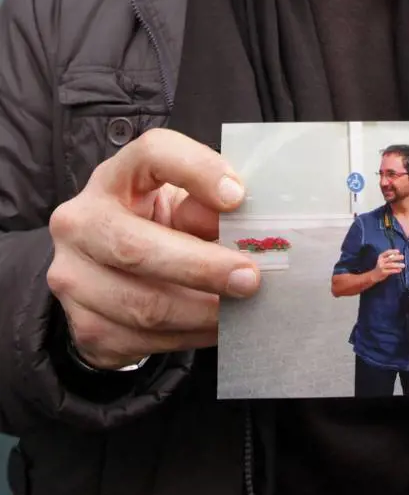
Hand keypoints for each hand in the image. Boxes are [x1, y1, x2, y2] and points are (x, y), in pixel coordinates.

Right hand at [47, 128, 260, 369]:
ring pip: (143, 305)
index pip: (152, 153)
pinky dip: (188, 336)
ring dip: (202, 312)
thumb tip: (238, 219)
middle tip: (250, 278)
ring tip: (240, 308)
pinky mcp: (83, 327)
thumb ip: (208, 206)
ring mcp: (73, 278)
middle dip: (202, 267)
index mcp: (115, 177)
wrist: (112, 273)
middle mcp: (80, 222)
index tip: (237, 196)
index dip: (198, 170)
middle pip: (137, 247)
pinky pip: (142, 341)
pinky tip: (215, 327)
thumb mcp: (185, 204)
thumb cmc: (160, 225)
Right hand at [372, 249, 404, 281]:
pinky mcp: (383, 272)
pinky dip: (396, 270)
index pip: (387, 252)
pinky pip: (390, 271)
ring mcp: (381, 267)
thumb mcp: (383, 260)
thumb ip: (389, 257)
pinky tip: (400, 270)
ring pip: (391, 265)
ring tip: (403, 265)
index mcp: (381, 256)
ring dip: (398, 264)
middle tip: (403, 257)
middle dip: (397, 257)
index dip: (393, 251)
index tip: (398, 251)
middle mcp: (381, 261)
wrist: (374, 275)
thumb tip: (398, 255)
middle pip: (390, 258)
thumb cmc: (381, 266)